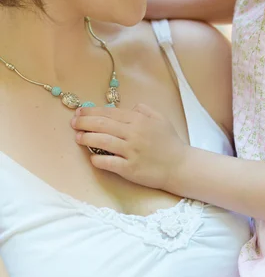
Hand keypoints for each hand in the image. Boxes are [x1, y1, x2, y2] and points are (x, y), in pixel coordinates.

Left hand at [70, 104, 187, 190]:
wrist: (180, 166)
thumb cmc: (169, 142)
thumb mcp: (160, 119)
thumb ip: (144, 110)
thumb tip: (129, 107)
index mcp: (139, 120)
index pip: (110, 112)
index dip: (92, 111)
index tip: (80, 112)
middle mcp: (133, 134)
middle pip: (103, 124)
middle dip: (85, 122)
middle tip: (73, 123)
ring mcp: (131, 151)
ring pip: (103, 141)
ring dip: (87, 138)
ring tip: (78, 137)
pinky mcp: (130, 169)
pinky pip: (109, 163)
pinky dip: (97, 160)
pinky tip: (91, 158)